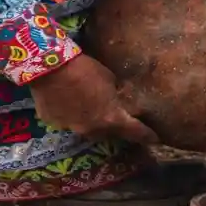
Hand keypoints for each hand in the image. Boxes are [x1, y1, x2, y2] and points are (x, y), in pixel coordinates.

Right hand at [30, 55, 158, 144]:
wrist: (50, 67)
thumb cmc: (85, 69)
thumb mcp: (109, 80)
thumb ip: (116, 94)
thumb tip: (118, 96)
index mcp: (112, 119)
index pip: (136, 133)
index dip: (147, 136)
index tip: (155, 139)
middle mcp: (93, 130)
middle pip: (109, 133)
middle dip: (115, 127)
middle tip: (117, 118)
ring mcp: (71, 128)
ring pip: (87, 130)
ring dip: (92, 122)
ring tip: (89, 108)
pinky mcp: (53, 123)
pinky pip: (66, 122)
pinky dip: (70, 115)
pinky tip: (67, 101)